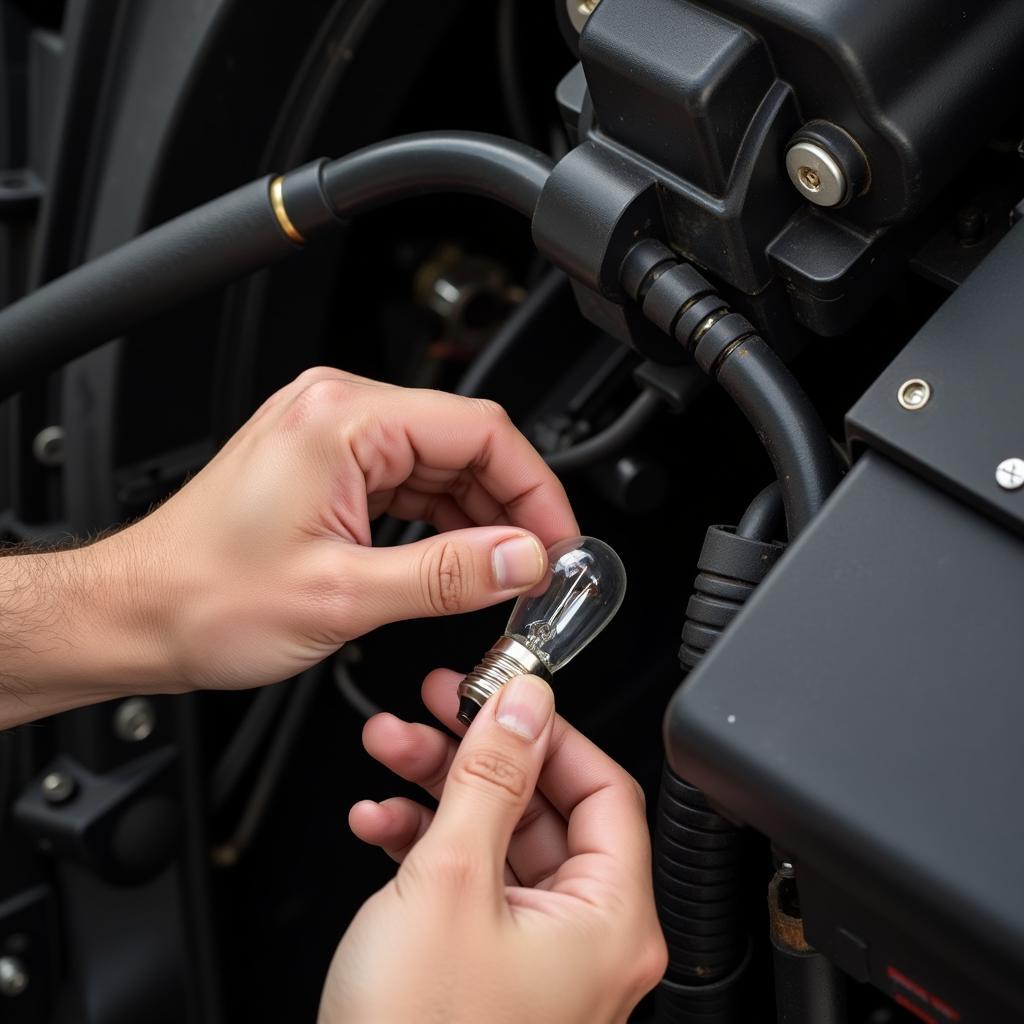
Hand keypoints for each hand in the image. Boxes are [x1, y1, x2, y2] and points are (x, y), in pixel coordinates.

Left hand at [0, 368, 576, 725]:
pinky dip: (442, 520)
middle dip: (511, 506)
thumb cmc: (204, 598)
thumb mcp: (343, 595)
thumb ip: (448, 574)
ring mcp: (331, 436)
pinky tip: (460, 559)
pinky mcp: (327, 465)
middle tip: (538, 568)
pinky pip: (408, 481)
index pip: (480, 431)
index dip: (535, 489)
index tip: (558, 541)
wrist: (135, 614)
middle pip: (465, 443)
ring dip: (480, 517)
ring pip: (441, 463)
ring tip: (505, 573)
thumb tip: (522, 558)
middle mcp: (337, 412)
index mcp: (342, 421)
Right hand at [320, 670, 666, 1023]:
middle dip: (473, 754)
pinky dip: (423, 847)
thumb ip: (491, 777)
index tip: (500, 695)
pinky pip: (466, 886)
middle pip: (539, 808)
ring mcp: (534, 959)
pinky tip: (378, 823)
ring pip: (495, 840)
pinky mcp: (486, 971)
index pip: (601, 788)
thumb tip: (525, 703)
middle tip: (432, 710)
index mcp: (608, 920)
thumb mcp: (451, 880)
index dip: (548, 731)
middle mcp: (584, 941)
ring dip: (437, 792)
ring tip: (387, 754)